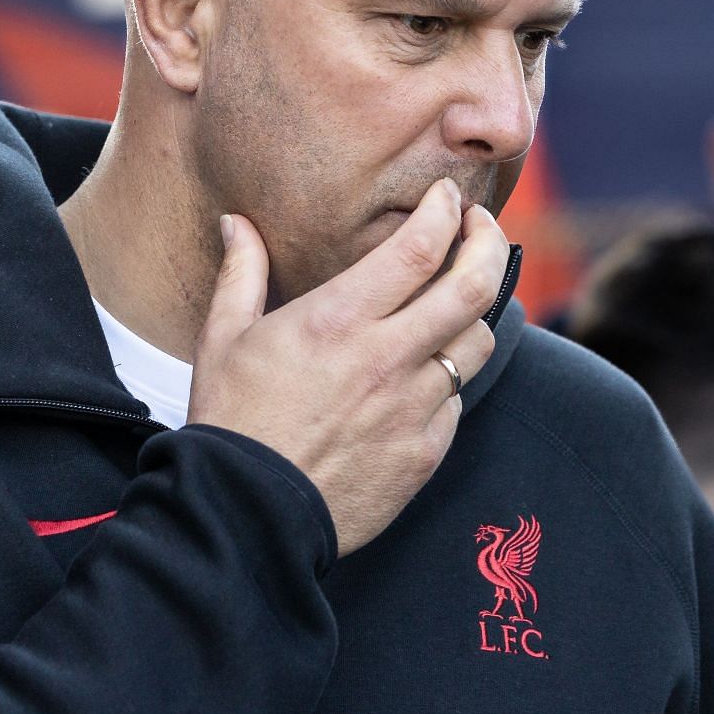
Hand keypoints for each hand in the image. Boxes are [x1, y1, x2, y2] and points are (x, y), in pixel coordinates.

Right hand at [188, 178, 506, 555]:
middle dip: (490, 242)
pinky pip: (457, 400)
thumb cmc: (232, 422)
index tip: (447, 197)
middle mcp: (387, 358)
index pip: (420, 247)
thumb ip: (241, 273)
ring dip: (473, 312)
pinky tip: (425, 373)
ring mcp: (413, 407)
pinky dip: (448, 378)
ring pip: (478, 342)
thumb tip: (235, 221)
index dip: (444, 210)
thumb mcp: (223, 340)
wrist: (246, 517)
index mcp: (339, 321)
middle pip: (474, 286)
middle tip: (483, 227)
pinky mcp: (425, 452)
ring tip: (456, 301)